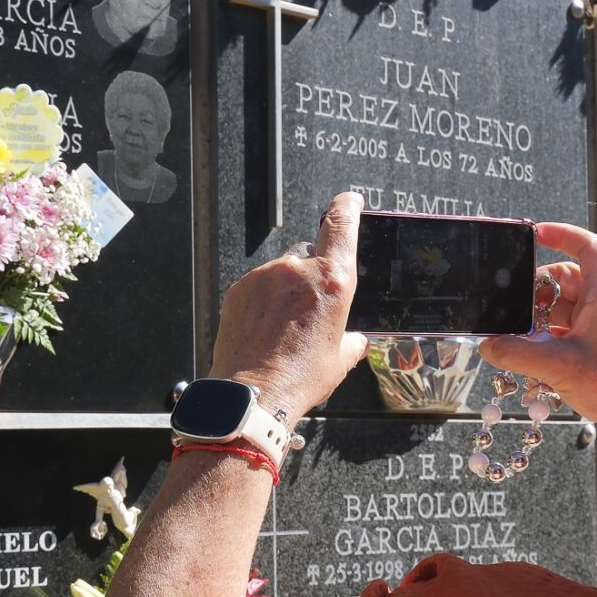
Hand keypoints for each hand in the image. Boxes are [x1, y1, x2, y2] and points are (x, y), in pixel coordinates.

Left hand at [208, 192, 369, 419]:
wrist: (252, 395)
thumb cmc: (299, 378)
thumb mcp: (340, 360)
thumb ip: (351, 340)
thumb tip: (356, 340)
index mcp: (332, 280)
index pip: (342, 225)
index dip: (347, 207)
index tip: (349, 201)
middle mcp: (298, 270)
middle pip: (309, 254)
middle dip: (312, 275)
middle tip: (309, 311)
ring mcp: (265, 277)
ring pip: (281, 272)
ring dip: (285, 290)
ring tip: (284, 329)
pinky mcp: (240, 288)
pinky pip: (258, 286)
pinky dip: (264, 300)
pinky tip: (265, 330)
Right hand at [482, 222, 596, 435]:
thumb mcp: (557, 367)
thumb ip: (516, 353)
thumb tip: (488, 345)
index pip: (588, 247)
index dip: (562, 234)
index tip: (535, 234)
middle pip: (568, 276)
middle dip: (538, 287)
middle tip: (514, 303)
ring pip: (566, 304)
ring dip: (540, 315)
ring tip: (520, 333)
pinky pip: (568, 326)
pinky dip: (548, 333)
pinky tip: (532, 352)